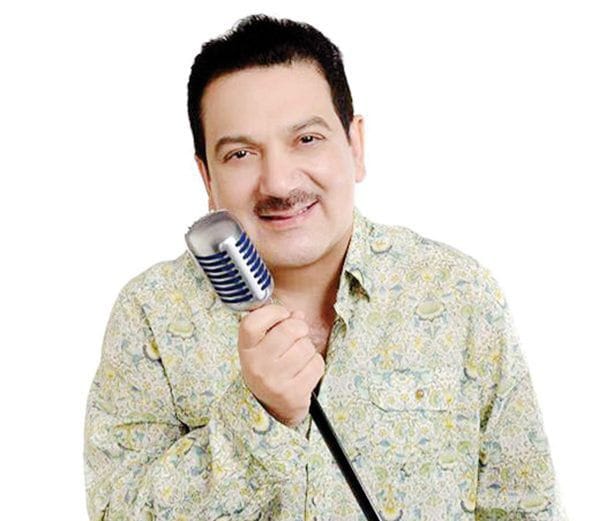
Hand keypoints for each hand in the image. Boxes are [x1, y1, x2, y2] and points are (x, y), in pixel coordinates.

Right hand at [238, 304, 324, 427]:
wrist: (270, 407)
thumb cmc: (269, 366)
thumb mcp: (263, 344)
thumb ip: (278, 324)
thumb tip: (298, 315)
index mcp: (246, 349)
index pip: (252, 322)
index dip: (273, 312)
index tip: (282, 315)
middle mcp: (257, 366)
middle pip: (288, 330)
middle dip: (299, 328)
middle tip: (298, 334)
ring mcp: (274, 381)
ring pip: (306, 347)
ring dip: (308, 348)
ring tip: (299, 356)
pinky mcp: (293, 394)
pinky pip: (316, 365)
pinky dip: (315, 364)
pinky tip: (305, 369)